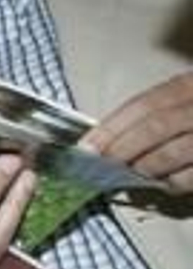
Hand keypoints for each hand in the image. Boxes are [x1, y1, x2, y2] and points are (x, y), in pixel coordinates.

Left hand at [81, 71, 192, 192]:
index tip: (87, 146)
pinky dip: (175, 182)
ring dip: (147, 167)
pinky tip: (164, 184)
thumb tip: (110, 139)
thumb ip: (157, 113)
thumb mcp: (186, 98)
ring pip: (176, 151)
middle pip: (157, 126)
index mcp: (190, 85)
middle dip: (124, 149)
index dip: (112, 126)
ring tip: (132, 173)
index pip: (145, 104)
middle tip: (103, 165)